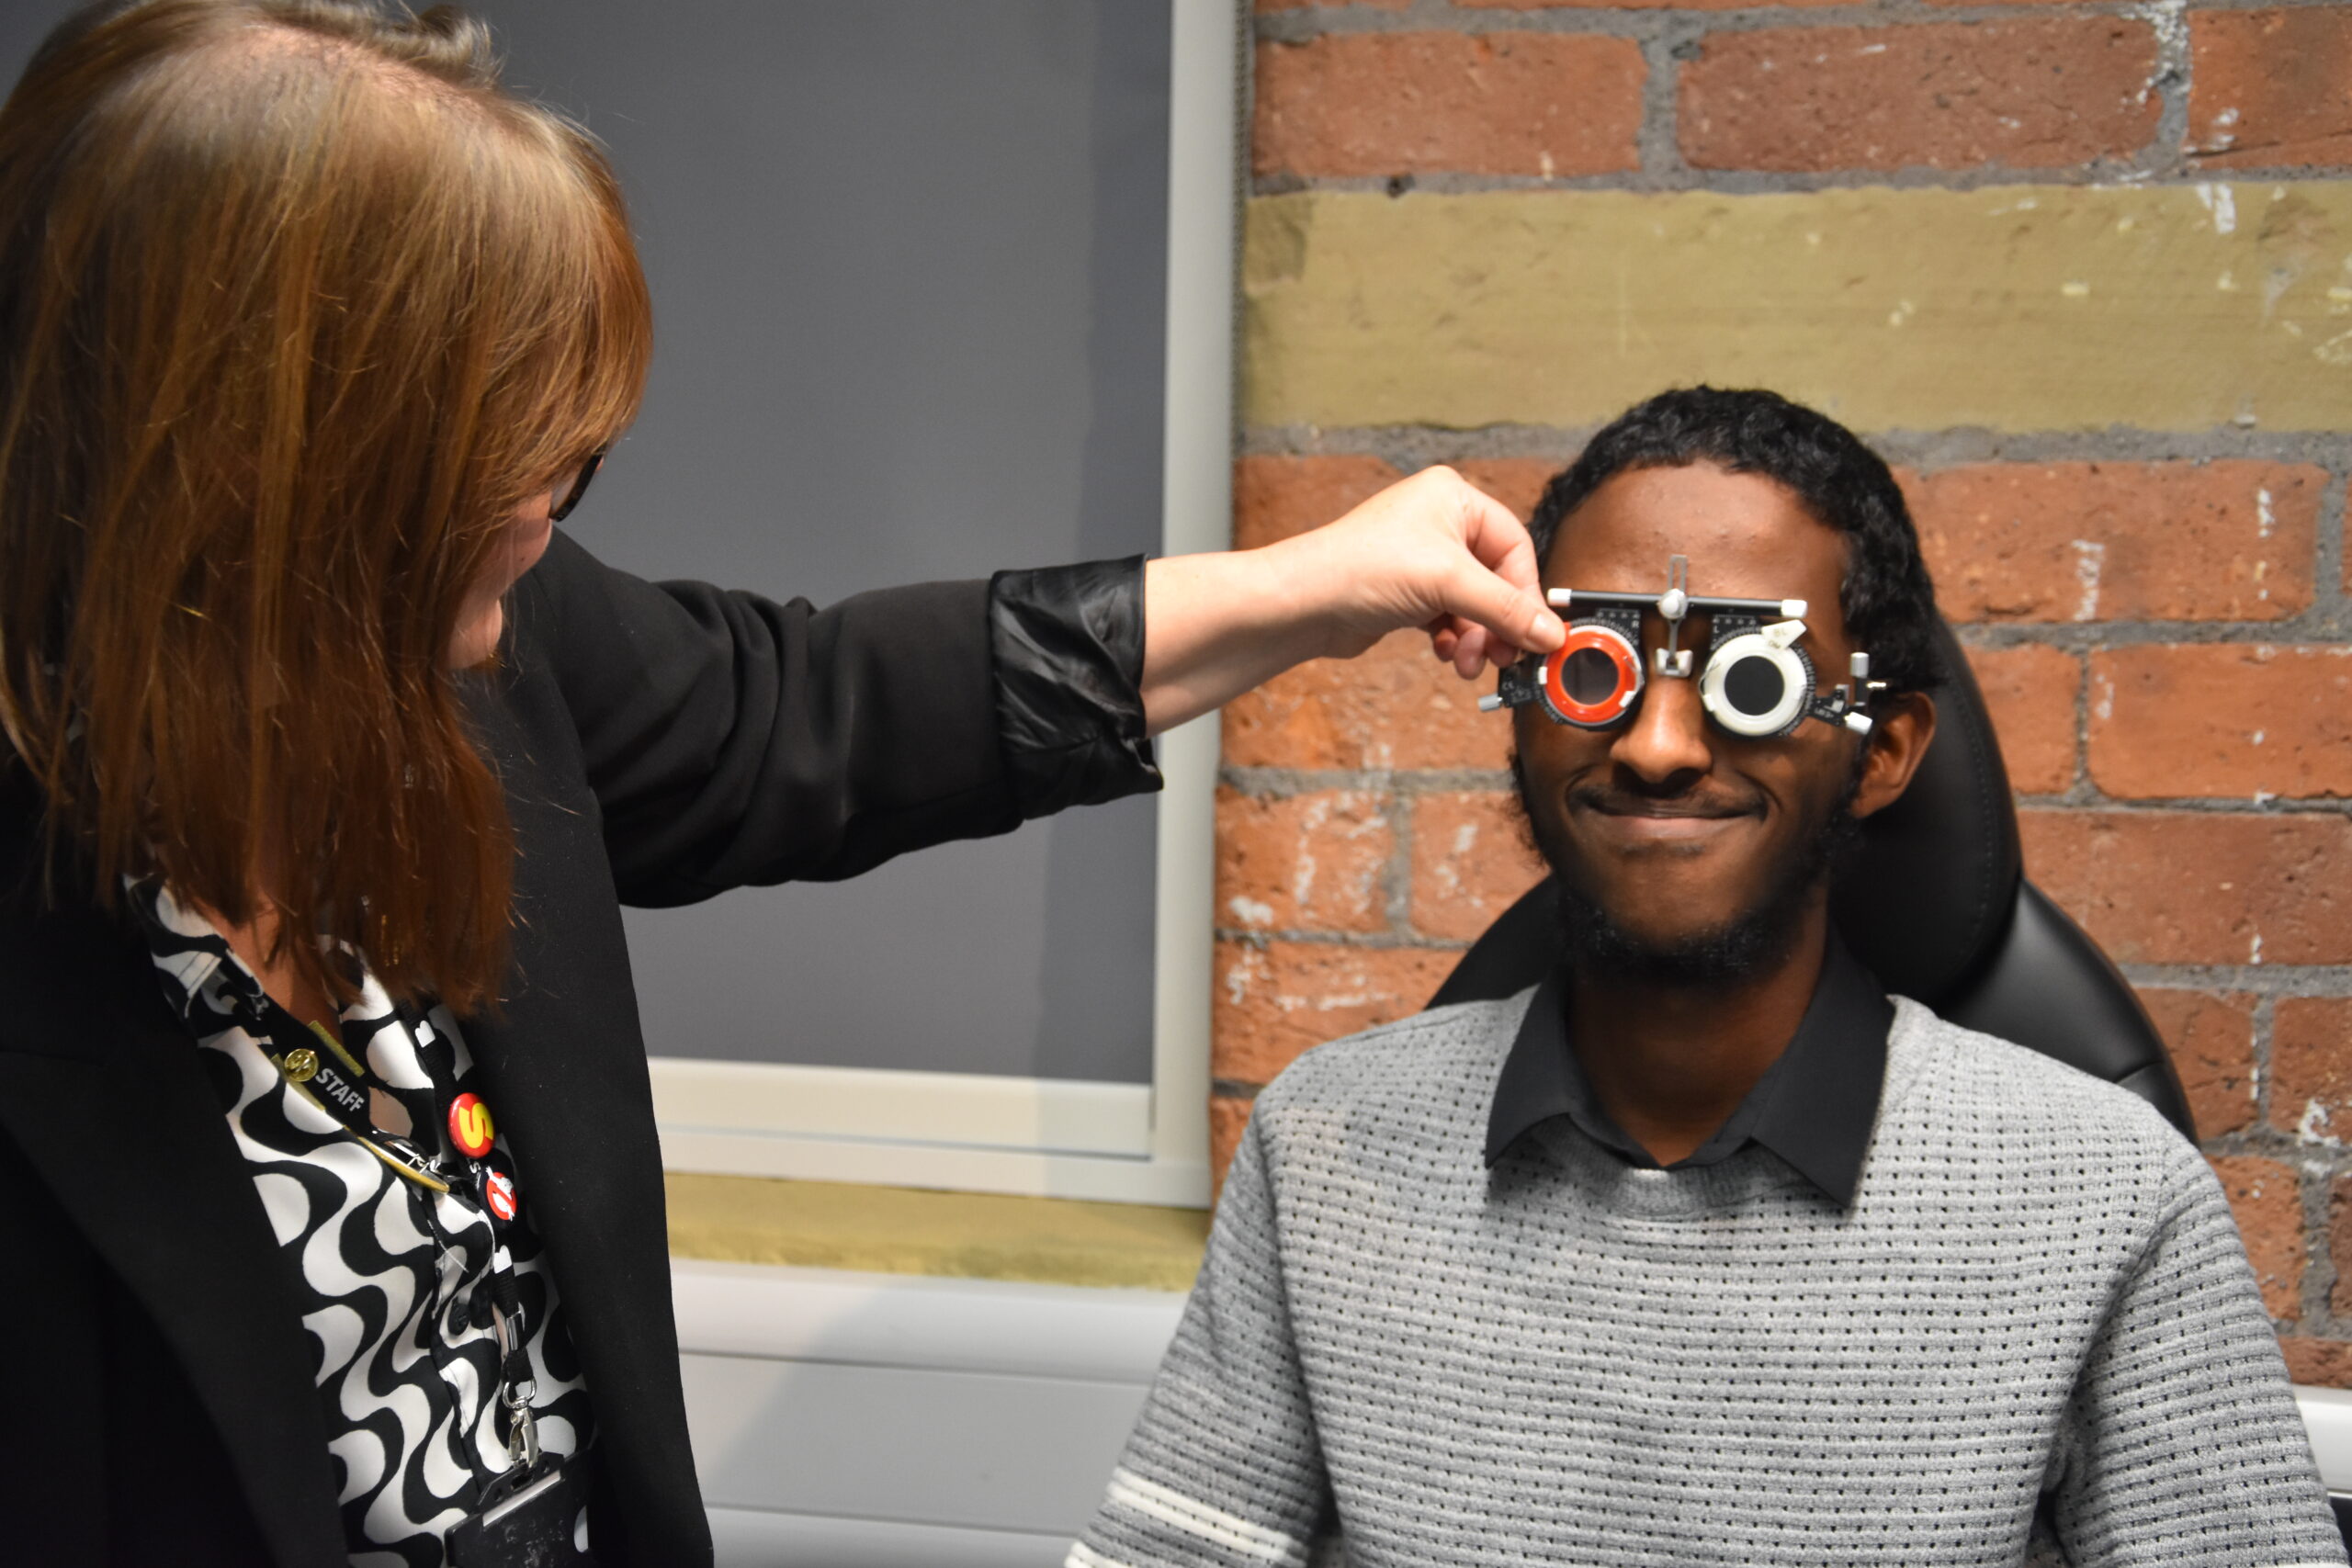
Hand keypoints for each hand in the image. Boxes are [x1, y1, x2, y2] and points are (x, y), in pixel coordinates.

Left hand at [1270, 464, 1565, 677]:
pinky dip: (1452, 638)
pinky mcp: (1407, 592)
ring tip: (1465, 661)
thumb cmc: (1362, 568)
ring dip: (1475, 637)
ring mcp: (1422, 559)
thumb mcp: (1449, 583)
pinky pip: (1449, 617)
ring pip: (1472, 604)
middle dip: (1497, 623)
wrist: (1302, 603)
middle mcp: (1440, 523)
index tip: (1536, 635)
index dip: (1525, 594)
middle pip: (1495, 580)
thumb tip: (1553, 634)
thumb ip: (1507, 610)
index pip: (1514, 547)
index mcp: (1454, 499)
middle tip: (1502, 656)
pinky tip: (1444, 653)